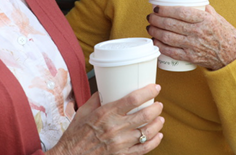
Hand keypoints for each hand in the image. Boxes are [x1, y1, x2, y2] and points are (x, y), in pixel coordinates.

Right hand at [48, 84, 163, 154]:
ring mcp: (121, 143)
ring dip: (157, 123)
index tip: (155, 88)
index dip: (148, 92)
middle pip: (145, 115)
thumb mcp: (83, 112)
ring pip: (148, 131)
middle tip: (158, 104)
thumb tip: (106, 89)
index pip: (133, 99)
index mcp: (106, 114)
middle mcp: (116, 128)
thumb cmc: (75, 135)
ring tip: (160, 118)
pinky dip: (154, 141)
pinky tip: (158, 135)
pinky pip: (144, 148)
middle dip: (156, 108)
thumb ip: (96, 99)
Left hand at [146, 5, 235, 70]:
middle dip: (156, 20)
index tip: (156, 8)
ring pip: (168, 37)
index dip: (165, 9)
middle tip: (150, 17)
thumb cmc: (227, 36)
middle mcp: (198, 32)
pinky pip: (171, 52)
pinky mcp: (191, 57)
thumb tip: (196, 2)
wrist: (233, 58)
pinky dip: (160, 46)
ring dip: (155, 32)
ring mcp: (193, 45)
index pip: (180, 11)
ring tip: (150, 28)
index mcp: (205, 19)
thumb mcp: (219, 18)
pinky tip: (155, 42)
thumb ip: (206, 10)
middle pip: (170, 24)